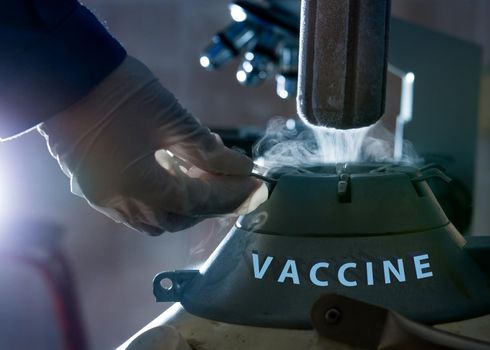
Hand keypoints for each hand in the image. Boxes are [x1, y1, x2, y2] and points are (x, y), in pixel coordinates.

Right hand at [38, 56, 266, 233]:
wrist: (67, 73)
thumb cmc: (120, 91)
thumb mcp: (172, 119)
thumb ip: (208, 150)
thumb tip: (242, 168)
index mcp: (138, 188)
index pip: (197, 203)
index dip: (230, 195)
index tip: (255, 186)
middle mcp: (119, 203)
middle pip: (177, 218)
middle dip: (209, 203)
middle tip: (230, 180)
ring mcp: (103, 198)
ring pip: (155, 217)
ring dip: (184, 202)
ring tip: (202, 173)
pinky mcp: (95, 187)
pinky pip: (135, 206)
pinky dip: (161, 196)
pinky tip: (172, 171)